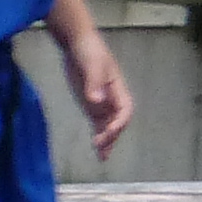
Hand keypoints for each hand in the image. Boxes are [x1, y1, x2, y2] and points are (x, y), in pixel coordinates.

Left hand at [68, 32, 133, 156]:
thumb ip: (93, 82)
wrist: (76, 44)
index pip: (125, 110)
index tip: (109, 130)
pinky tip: (97, 150)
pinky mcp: (91, 107)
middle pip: (117, 122)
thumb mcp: (91, 63)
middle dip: (111, 135)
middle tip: (99, 145)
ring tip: (102, 157)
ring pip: (108, 127)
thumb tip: (96, 100)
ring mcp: (102, 104)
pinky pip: (98, 125)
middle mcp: (112, 99)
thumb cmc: (88, 50)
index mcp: (118, 89)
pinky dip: (98, 137)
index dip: (119, 122)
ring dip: (106, 141)